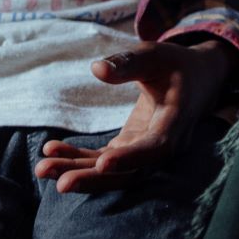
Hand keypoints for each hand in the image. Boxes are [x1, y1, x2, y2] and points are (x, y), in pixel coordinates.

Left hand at [33, 38, 238, 194]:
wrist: (195, 80)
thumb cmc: (175, 64)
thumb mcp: (155, 55)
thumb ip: (129, 62)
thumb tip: (97, 69)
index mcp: (175, 123)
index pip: (155, 148)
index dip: (130, 158)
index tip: (103, 163)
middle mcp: (163, 147)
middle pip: (129, 173)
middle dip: (94, 179)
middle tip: (59, 182)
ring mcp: (145, 152)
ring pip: (112, 172)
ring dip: (78, 172)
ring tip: (43, 168)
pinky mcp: (131, 149)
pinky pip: (103, 160)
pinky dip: (78, 158)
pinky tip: (50, 151)